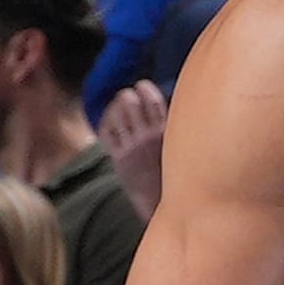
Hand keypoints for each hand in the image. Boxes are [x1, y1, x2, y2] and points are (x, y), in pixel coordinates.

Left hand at [100, 78, 167, 222]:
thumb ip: (170, 122)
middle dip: (126, 95)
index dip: (144, 87)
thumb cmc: (169, 165)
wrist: (158, 198)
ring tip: (118, 110)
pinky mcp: (118, 158)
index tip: (142, 86)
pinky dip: (106, 122)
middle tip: (127, 98)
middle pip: (129, 102)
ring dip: (115, 107)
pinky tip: (112, 122)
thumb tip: (165, 96)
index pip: (152, 100)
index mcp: (166, 132)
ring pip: (115, 114)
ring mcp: (131, 148)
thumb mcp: (177, 142)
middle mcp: (148, 138)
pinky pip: (106, 130)